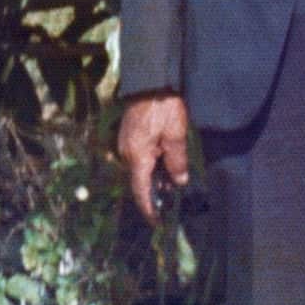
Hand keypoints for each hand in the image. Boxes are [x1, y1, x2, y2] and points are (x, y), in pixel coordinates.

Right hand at [118, 90, 189, 224]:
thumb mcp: (175, 135)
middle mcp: (127, 153)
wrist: (152, 82)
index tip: (156, 222)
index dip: (148, 208)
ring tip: (172, 184)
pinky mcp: (130, 135)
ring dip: (154, 178)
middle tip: (171, 202)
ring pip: (141, 169)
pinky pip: (140, 157)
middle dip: (155, 193)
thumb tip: (178, 181)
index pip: (141, 191)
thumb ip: (176, 160)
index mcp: (137, 157)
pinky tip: (166, 164)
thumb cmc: (164, 107)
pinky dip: (152, 165)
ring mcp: (126, 144)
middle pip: (140, 181)